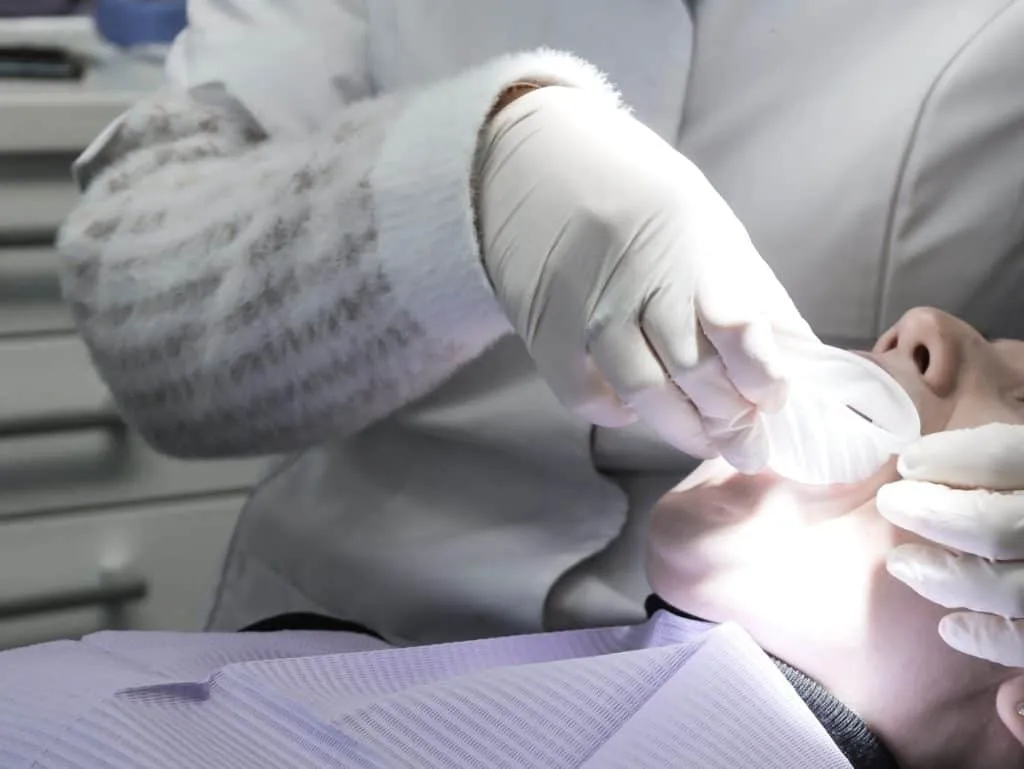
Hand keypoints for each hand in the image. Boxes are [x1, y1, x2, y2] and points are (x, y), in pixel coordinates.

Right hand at [476, 86, 814, 471]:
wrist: (532, 160)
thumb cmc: (635, 191)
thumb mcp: (706, 222)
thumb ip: (750, 290)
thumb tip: (797, 358)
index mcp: (689, 241)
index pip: (737, 326)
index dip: (762, 376)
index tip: (775, 399)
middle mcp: (636, 277)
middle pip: (694, 372)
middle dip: (731, 419)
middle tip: (749, 442)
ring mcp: (585, 308)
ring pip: (643, 393)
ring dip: (683, 428)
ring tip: (708, 441)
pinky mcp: (544, 330)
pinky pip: (584, 396)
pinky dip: (616, 414)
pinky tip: (635, 409)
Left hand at [877, 423, 1023, 666]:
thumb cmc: (1018, 487)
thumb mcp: (1022, 454)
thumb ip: (999, 450)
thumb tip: (918, 453)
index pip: (1014, 456)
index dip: (956, 457)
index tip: (907, 461)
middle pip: (1003, 524)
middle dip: (938, 515)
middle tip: (890, 503)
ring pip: (1013, 587)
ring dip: (949, 578)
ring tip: (901, 564)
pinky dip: (991, 637)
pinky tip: (950, 627)